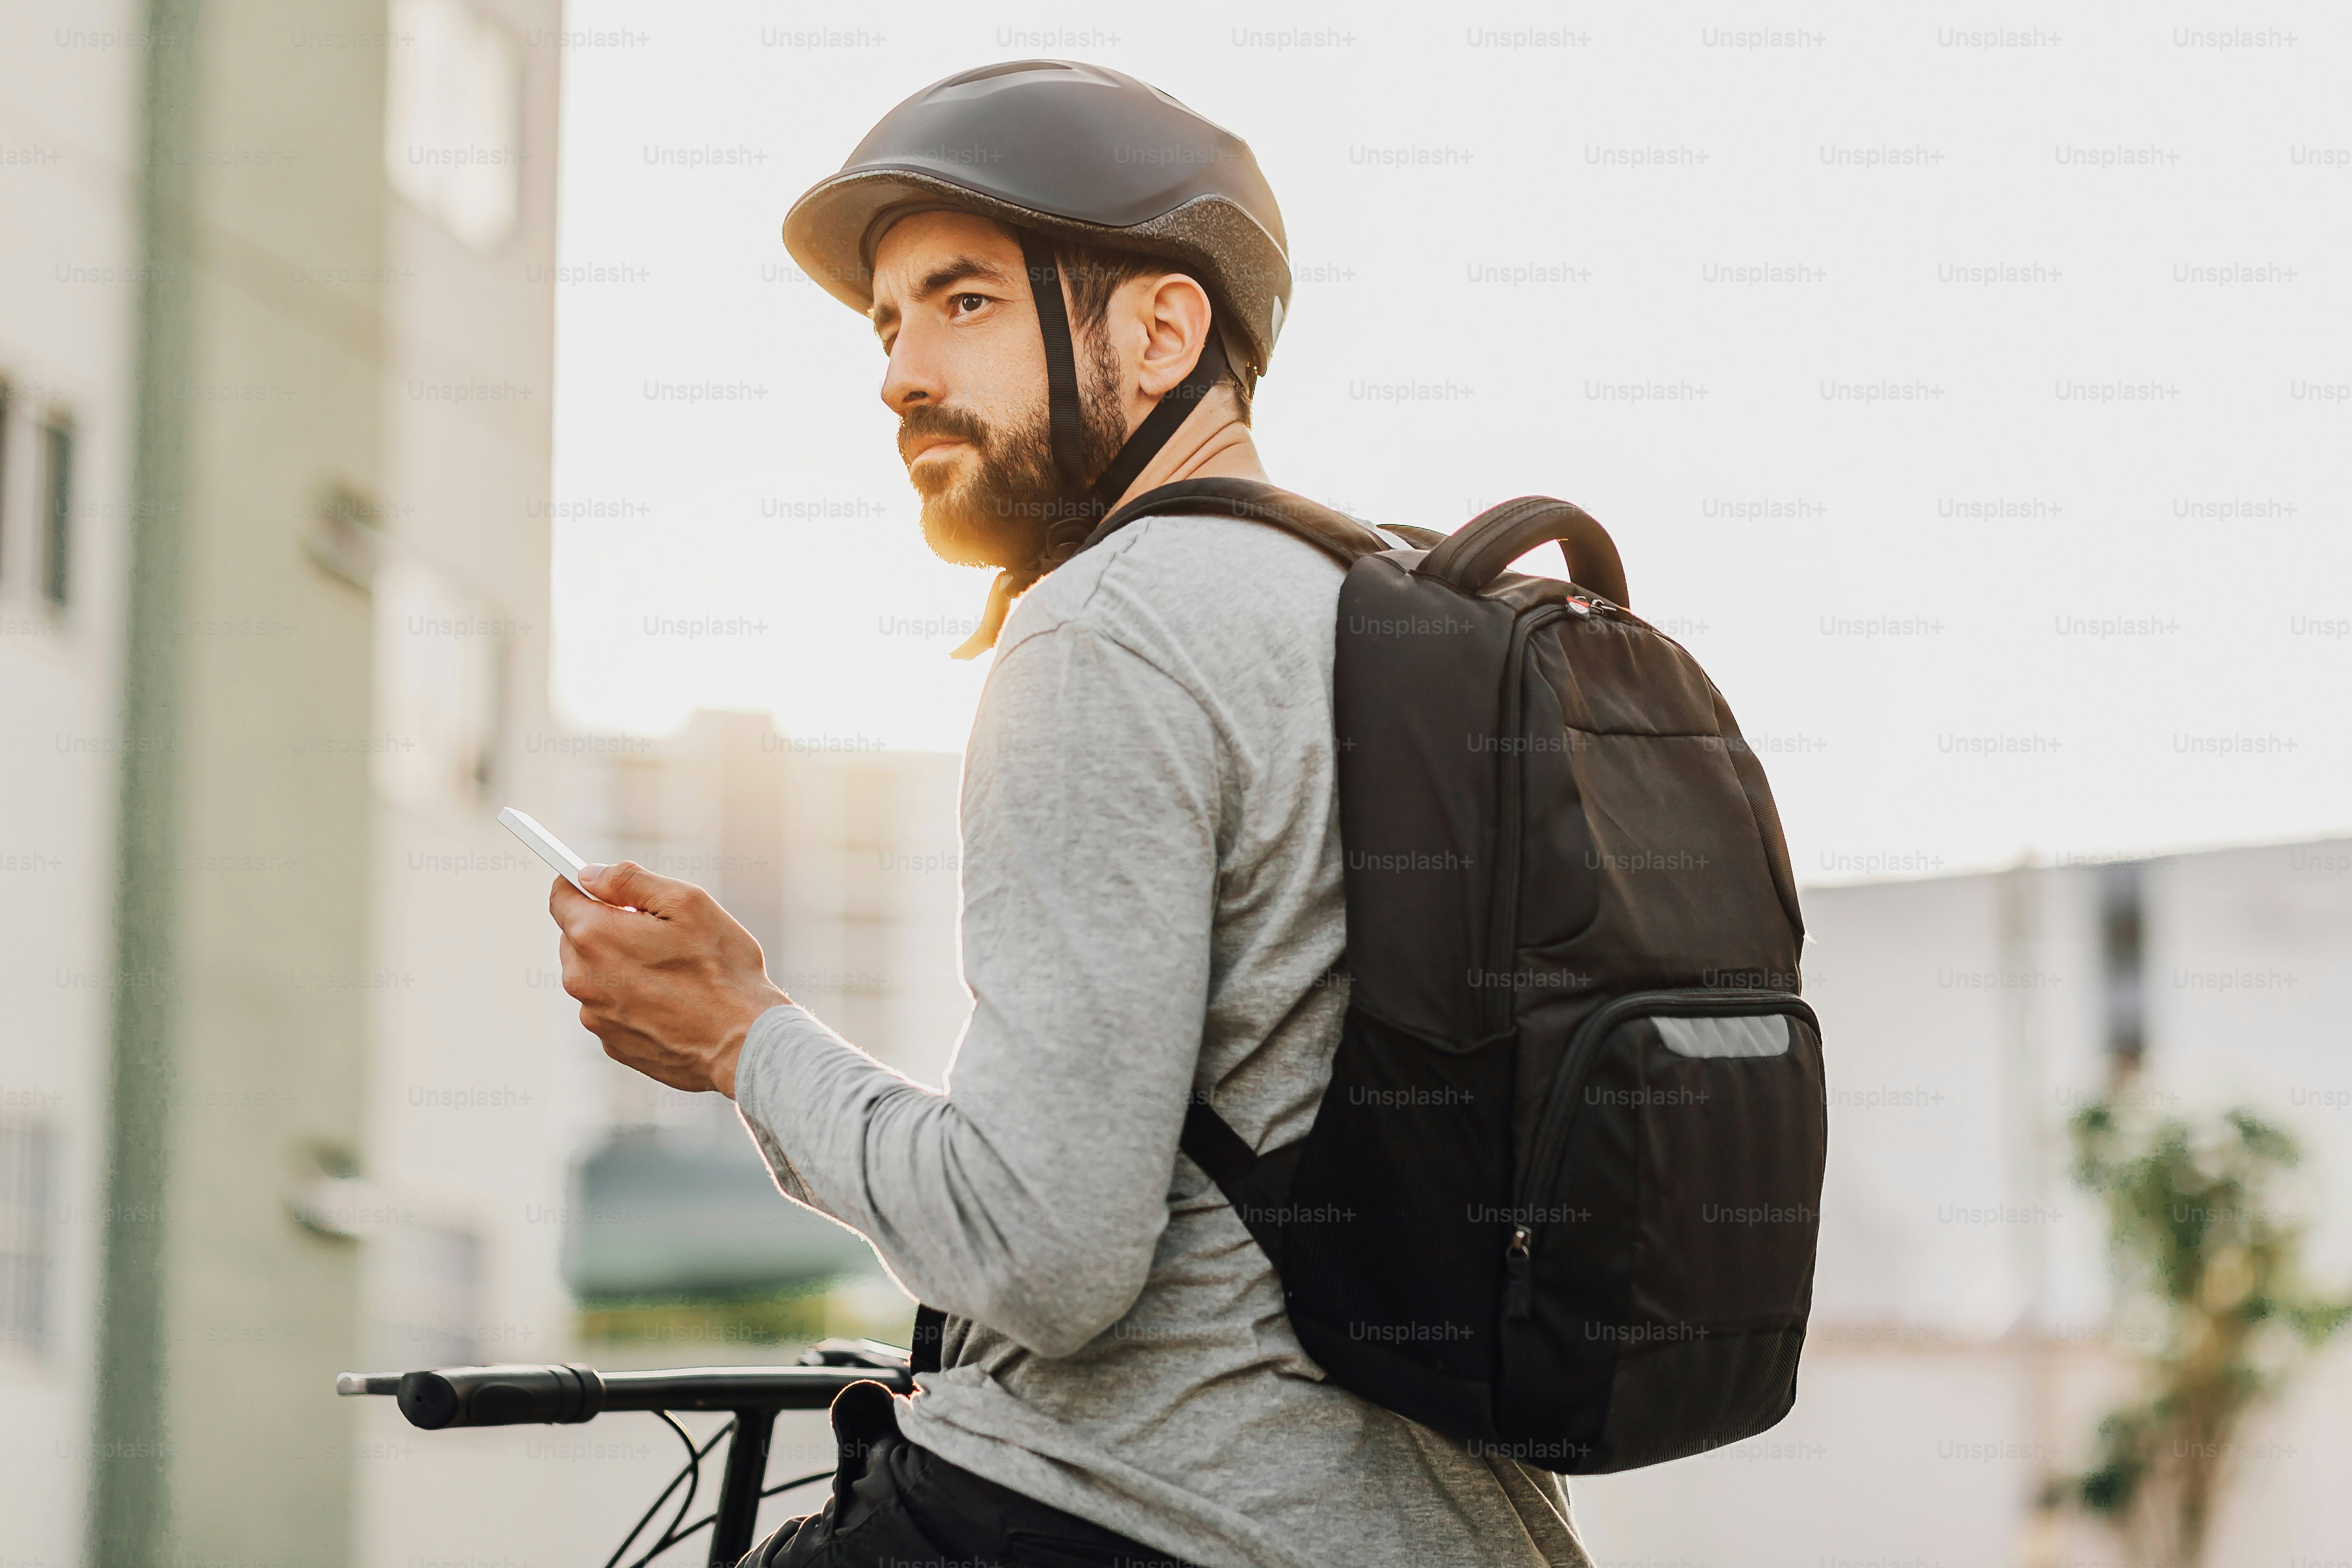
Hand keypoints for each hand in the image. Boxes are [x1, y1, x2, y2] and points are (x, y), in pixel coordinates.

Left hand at [550, 862, 789, 1097]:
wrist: (745, 1043)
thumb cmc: (723, 970)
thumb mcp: (687, 903)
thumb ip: (630, 881)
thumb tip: (591, 874)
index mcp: (595, 936)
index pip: (561, 896)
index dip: (581, 883)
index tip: (600, 883)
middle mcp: (582, 979)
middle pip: (577, 936)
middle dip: (609, 926)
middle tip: (658, 931)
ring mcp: (595, 1017)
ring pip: (595, 974)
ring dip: (621, 964)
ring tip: (673, 971)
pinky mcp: (612, 1043)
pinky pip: (611, 1007)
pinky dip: (632, 999)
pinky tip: (672, 1001)